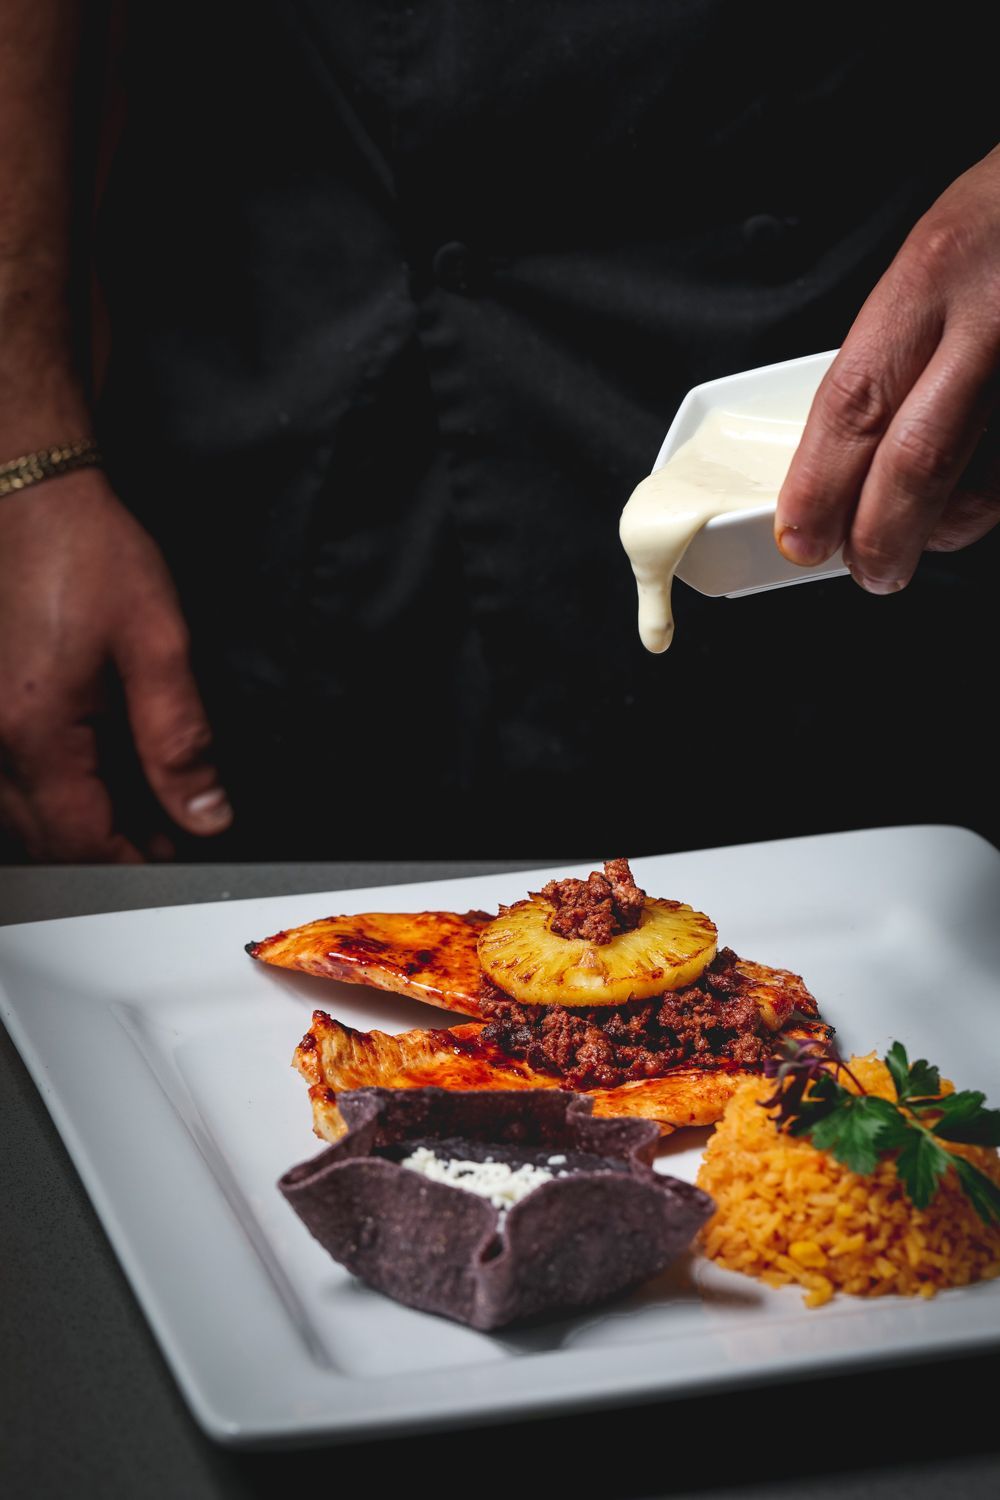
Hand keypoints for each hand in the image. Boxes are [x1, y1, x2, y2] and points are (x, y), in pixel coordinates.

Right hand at [0, 468, 231, 860]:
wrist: (27, 493)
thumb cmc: (87, 552)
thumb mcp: (157, 643)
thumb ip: (179, 739)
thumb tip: (203, 812)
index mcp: (35, 730)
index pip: (79, 840)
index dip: (131, 864)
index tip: (173, 860)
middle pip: (42, 838)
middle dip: (103, 849)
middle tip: (163, 836)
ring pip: (18, 813)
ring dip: (73, 822)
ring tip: (134, 804)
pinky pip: (6, 775)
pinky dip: (48, 788)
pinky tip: (88, 769)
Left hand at [774, 144, 999, 592]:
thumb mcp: (929, 260)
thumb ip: (888, 352)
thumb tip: (834, 458)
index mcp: (928, 278)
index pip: (853, 402)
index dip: (817, 486)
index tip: (799, 537)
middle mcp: (989, 317)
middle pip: (918, 458)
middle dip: (881, 536)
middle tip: (868, 572)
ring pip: (984, 482)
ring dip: (944, 529)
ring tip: (920, 538)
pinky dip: (989, 500)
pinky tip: (974, 500)